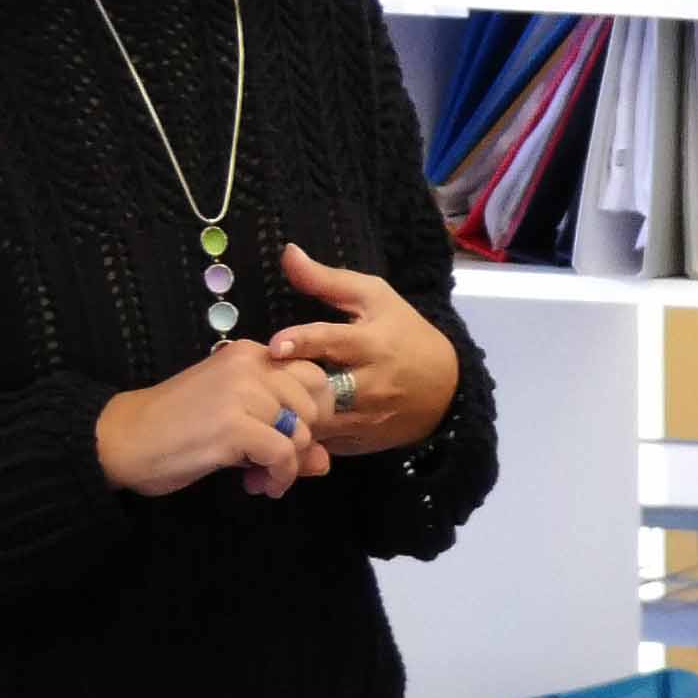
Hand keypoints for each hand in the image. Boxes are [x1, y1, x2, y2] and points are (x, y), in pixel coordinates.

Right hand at [94, 341, 332, 500]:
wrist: (121, 440)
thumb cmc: (176, 431)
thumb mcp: (237, 426)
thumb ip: (284, 437)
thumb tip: (326, 462)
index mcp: (249, 355)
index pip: (313, 377)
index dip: (312, 414)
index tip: (290, 439)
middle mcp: (249, 365)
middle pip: (315, 403)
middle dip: (305, 439)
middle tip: (275, 462)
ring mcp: (242, 393)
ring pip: (303, 432)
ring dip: (289, 465)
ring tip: (262, 478)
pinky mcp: (234, 425)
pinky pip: (284, 454)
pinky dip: (279, 477)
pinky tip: (260, 486)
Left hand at [266, 243, 459, 456]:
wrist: (447, 389)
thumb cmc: (404, 334)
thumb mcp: (375, 298)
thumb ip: (328, 281)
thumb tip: (288, 252)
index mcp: (372, 343)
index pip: (335, 341)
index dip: (303, 342)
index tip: (275, 345)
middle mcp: (370, 383)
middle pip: (321, 389)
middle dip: (286, 387)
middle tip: (249, 383)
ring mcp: (365, 418)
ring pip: (317, 423)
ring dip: (285, 417)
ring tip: (251, 408)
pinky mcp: (359, 443)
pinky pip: (319, 445)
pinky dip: (295, 439)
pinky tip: (272, 430)